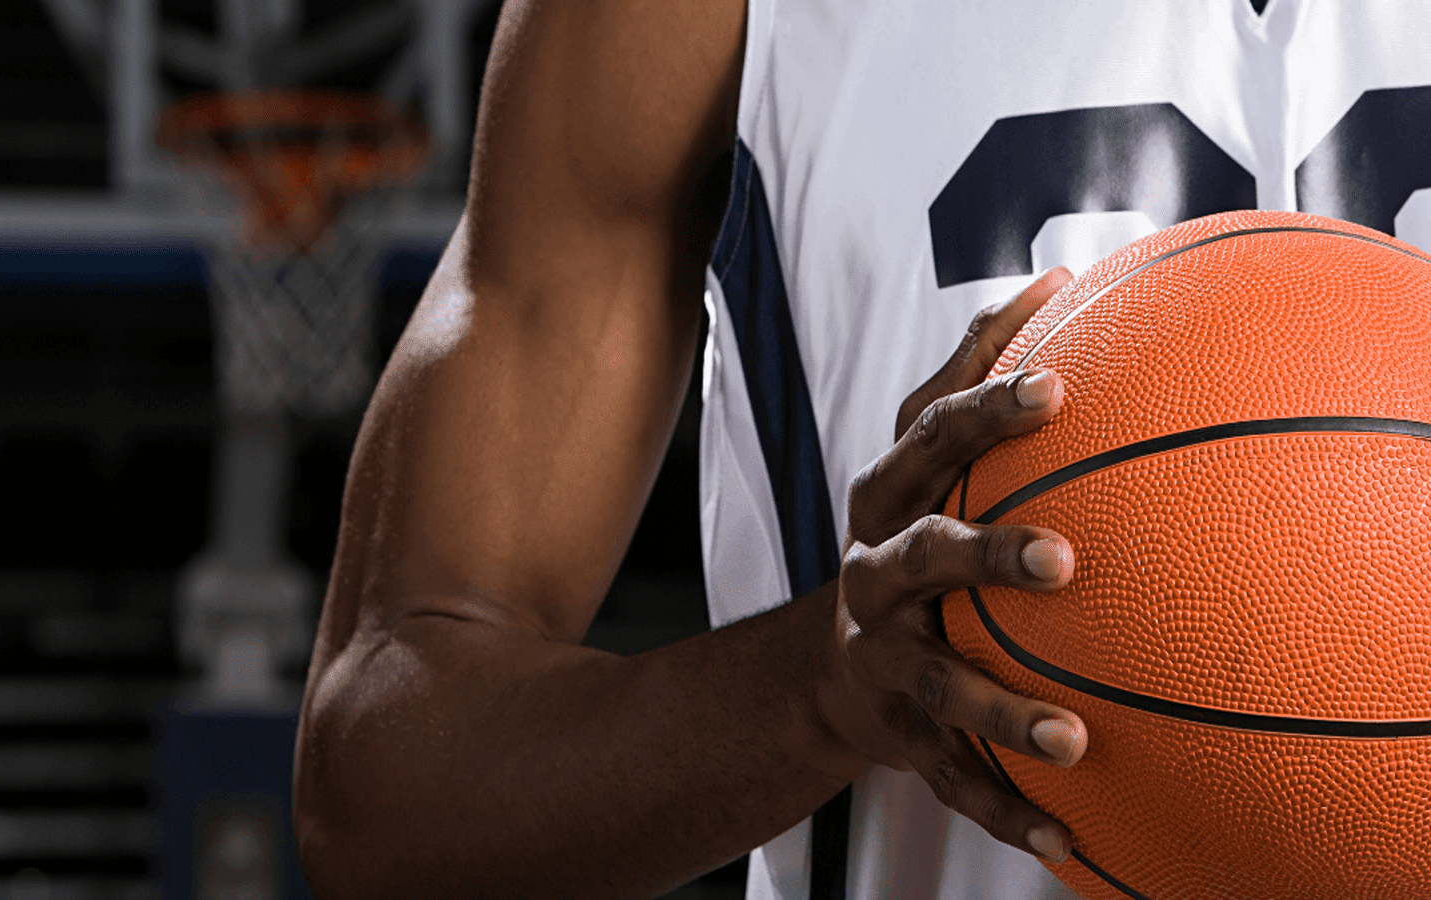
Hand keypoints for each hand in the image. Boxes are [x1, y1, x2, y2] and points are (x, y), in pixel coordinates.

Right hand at [818, 267, 1088, 863]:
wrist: (827, 670)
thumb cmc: (901, 539)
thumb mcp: (921, 461)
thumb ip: (973, 374)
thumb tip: (1053, 280)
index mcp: (887, 502)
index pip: (928, 442)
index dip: (984, 412)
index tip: (1054, 388)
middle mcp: (875, 576)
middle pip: (920, 556)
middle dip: (983, 555)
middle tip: (1063, 562)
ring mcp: (885, 658)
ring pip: (937, 681)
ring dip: (999, 708)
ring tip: (1070, 736)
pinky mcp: (901, 732)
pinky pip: (952, 776)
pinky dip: (1004, 809)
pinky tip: (1069, 840)